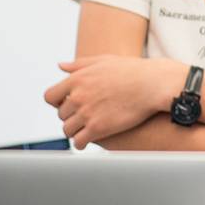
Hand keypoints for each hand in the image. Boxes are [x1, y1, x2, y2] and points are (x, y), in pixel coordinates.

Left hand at [43, 55, 181, 148]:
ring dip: (74, 131)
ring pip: (68, 129)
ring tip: (84, 131)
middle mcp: (78, 96)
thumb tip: (61, 66)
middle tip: (81, 119)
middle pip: (61, 114)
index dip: (57, 103)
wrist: (153, 84)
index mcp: (77, 79)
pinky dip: (80, 143)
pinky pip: (79, 141)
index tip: (66, 106)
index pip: (50, 96)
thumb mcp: (104, 61)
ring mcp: (87, 113)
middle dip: (70, 117)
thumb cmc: (133, 71)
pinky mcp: (98, 128)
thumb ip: (80, 64)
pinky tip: (87, 142)